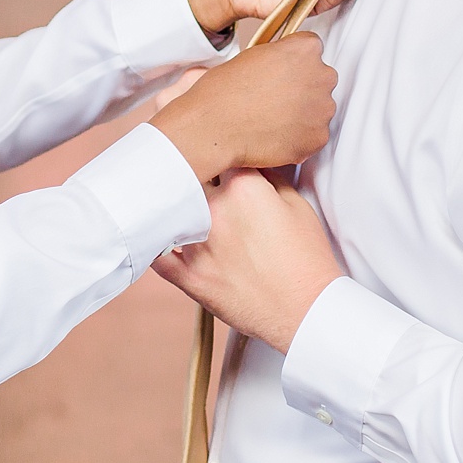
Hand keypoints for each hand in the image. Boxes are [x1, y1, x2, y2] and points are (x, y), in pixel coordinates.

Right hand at [149, 32, 335, 181]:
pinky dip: (299, 137)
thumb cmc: (225, 91)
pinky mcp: (318, 137)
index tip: (283, 72)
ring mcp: (323, 108)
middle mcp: (322, 75)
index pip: (312, 49)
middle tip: (275, 98)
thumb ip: (279, 57)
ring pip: (319, 108)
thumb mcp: (253, 55)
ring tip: (272, 119)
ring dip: (302, 113)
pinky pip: (314, 135)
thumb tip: (285, 66)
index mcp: (306, 49)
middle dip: (303, 87)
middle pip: (320, 79)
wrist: (215, 127)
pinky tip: (275, 134)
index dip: (294, 62)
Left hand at [153, 168, 343, 353]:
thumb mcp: (298, 205)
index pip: (219, 152)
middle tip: (202, 177)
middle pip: (191, 175)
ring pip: (171, 209)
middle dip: (197, 173)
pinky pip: (158, 255)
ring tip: (176, 198)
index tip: (222, 156)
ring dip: (176, 203)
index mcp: (244, 188)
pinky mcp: (189, 276)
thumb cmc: (306, 260)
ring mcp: (198, 244)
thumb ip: (270, 176)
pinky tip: (159, 234)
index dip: (220, 152)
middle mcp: (215, 211)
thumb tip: (250, 163)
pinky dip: (156, 242)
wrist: (305, 310)